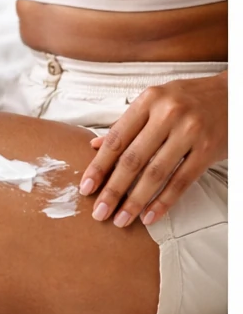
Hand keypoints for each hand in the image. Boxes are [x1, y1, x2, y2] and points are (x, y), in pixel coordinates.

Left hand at [80, 73, 226, 227]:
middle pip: (132, 159)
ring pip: (156, 173)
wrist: (232, 94)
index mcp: (148, 100)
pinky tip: (150, 215)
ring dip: (135, 201)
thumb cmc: (187, 98)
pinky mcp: (208, 150)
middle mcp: (167, 114)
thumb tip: (94, 146)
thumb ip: (126, 124)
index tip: (85, 188)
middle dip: (112, 190)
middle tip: (99, 212)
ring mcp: (190, 132)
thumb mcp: (154, 101)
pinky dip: (164, 201)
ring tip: (121, 219)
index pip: (116, 139)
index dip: (99, 166)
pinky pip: (182, 181)